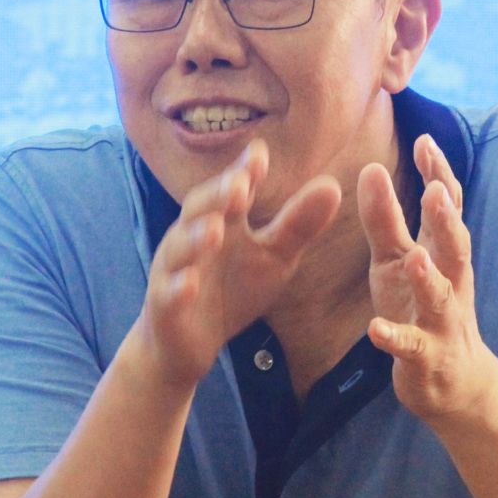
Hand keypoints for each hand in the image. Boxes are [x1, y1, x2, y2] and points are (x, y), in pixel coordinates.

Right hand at [138, 140, 341, 388]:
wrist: (190, 343)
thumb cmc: (233, 290)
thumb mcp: (274, 258)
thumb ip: (298, 225)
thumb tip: (333, 186)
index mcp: (222, 221)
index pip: (232, 189)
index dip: (244, 172)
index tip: (261, 154)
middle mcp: (192, 238)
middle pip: (199, 209)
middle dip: (218, 196)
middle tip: (241, 185)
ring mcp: (175, 271)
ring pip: (180, 249)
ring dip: (195, 238)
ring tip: (216, 231)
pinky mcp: (165, 307)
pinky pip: (169, 295)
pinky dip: (178, 288)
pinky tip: (190, 285)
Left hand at [359, 133, 497, 429]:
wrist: (452, 382)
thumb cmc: (419, 308)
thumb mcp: (395, 260)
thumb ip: (385, 218)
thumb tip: (371, 168)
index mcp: (442, 254)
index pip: (448, 208)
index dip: (439, 175)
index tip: (424, 140)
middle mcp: (450, 282)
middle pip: (455, 247)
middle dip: (447, 221)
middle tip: (435, 191)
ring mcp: (441, 321)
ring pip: (439, 297)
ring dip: (429, 278)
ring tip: (415, 257)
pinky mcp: (426, 356)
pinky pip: (411, 347)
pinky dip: (395, 338)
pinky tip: (375, 330)